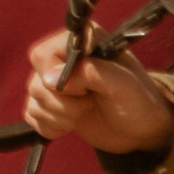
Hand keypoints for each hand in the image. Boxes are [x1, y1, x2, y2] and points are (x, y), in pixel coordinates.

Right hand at [22, 28, 173, 155]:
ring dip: (59, 116)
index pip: (42, 54)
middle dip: (61, 102)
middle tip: (88, 103)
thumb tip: (48, 78)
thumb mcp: (122, 84)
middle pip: (35, 80)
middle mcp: (62, 59)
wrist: (143, 131)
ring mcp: (54, 84)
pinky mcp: (50, 106)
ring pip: (33, 100)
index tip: (84, 90)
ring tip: (85, 113)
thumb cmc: (138, 101)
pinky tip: (70, 126)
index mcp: (80, 42)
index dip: (57, 76)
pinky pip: (31, 115)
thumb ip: (89, 73)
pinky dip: (49, 126)